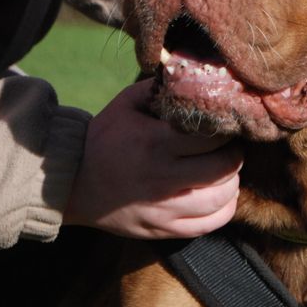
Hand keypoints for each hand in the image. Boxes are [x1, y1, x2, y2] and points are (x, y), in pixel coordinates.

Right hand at [63, 78, 241, 238]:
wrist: (73, 182)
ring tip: (222, 169)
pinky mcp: (163, 230)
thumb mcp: (127, 104)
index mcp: (155, 142)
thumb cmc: (104, 137)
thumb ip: (161, 89)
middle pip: (224, 168)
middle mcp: (162, 177)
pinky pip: (211, 224)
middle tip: (228, 146)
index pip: (212, 137)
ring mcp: (164, 209)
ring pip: (222, 198)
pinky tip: (217, 193)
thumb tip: (196, 77)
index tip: (225, 126)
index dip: (226, 130)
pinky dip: (224, 208)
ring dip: (231, 181)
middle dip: (234, 154)